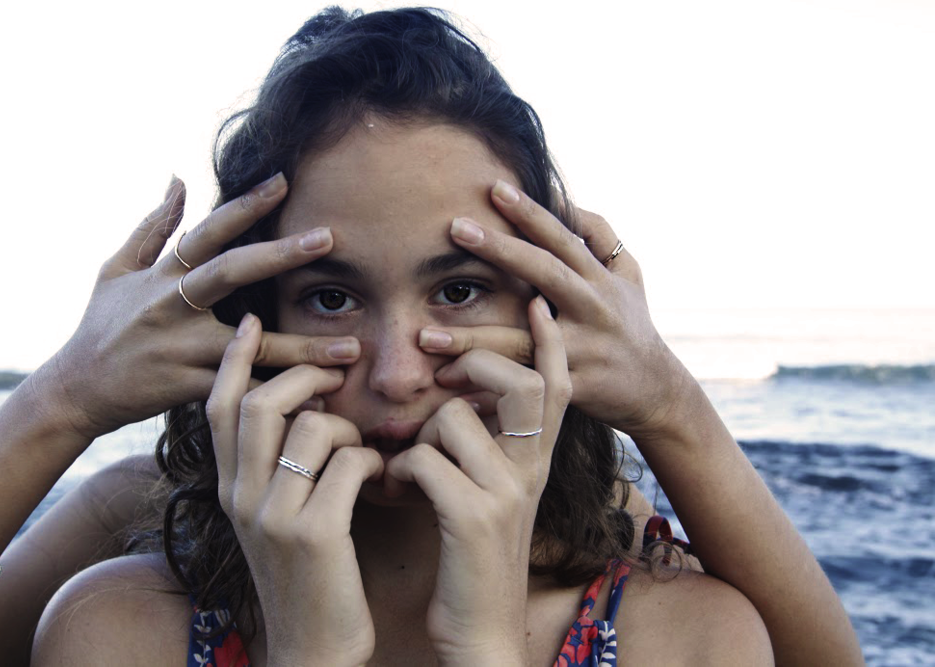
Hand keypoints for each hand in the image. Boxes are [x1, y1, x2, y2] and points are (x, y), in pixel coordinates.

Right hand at [47, 174, 361, 438]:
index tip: (283, 181)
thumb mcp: (116, 271)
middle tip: (329, 238)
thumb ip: (152, 227)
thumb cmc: (101, 327)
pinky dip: (281, 394)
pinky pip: (244, 390)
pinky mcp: (188, 389)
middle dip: (280, 254)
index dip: (244, 205)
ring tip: (353, 346)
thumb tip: (178, 180)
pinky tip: (321, 396)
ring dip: (303, 346)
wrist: (76, 390)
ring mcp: (180, 349)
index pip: (207, 232)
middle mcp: (171, 307)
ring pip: (250, 345)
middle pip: (230, 273)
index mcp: (161, 276)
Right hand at [207, 314, 381, 665]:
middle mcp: (241, 498)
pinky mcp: (315, 534)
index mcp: (229, 490)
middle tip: (336, 374)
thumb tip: (302, 407)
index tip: (250, 323)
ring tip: (364, 451)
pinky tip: (381, 479)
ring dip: (350, 427)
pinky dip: (372, 459)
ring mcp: (274, 516)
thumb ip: (274, 467)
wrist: (312, 651)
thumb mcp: (273, 519)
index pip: (218, 408)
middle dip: (304, 375)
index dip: (234, 362)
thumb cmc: (306, 576)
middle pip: (261, 403)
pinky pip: (350, 461)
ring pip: (313, 425)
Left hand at [385, 297, 570, 663]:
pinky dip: (399, 471)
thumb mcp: (495, 499)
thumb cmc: (476, 560)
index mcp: (537, 464)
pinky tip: (396, 494)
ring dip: (418, 434)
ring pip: (454, 417)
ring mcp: (507, 493)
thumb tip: (456, 403)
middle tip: (448, 374)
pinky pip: (423, 458)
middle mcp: (532, 471)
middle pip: (524, 383)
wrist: (482, 632)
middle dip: (481, 362)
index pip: (558, 388)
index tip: (539, 306)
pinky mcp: (474, 516)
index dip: (550, 345)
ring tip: (407, 466)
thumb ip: (488, 452)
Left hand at [419, 180, 689, 437]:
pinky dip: (485, 391)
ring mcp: (583, 350)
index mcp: (599, 279)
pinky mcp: (572, 389)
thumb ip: (600, 236)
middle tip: (455, 227)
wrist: (656, 391)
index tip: (494, 188)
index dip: (531, 212)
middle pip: (545, 272)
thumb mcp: (629, 275)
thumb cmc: (631, 323)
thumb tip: (565, 199)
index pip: (562, 238)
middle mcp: (593, 308)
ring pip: (522, 342)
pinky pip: (522, 389)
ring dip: (471, 339)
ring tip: (423, 335)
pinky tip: (446, 388)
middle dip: (500, 248)